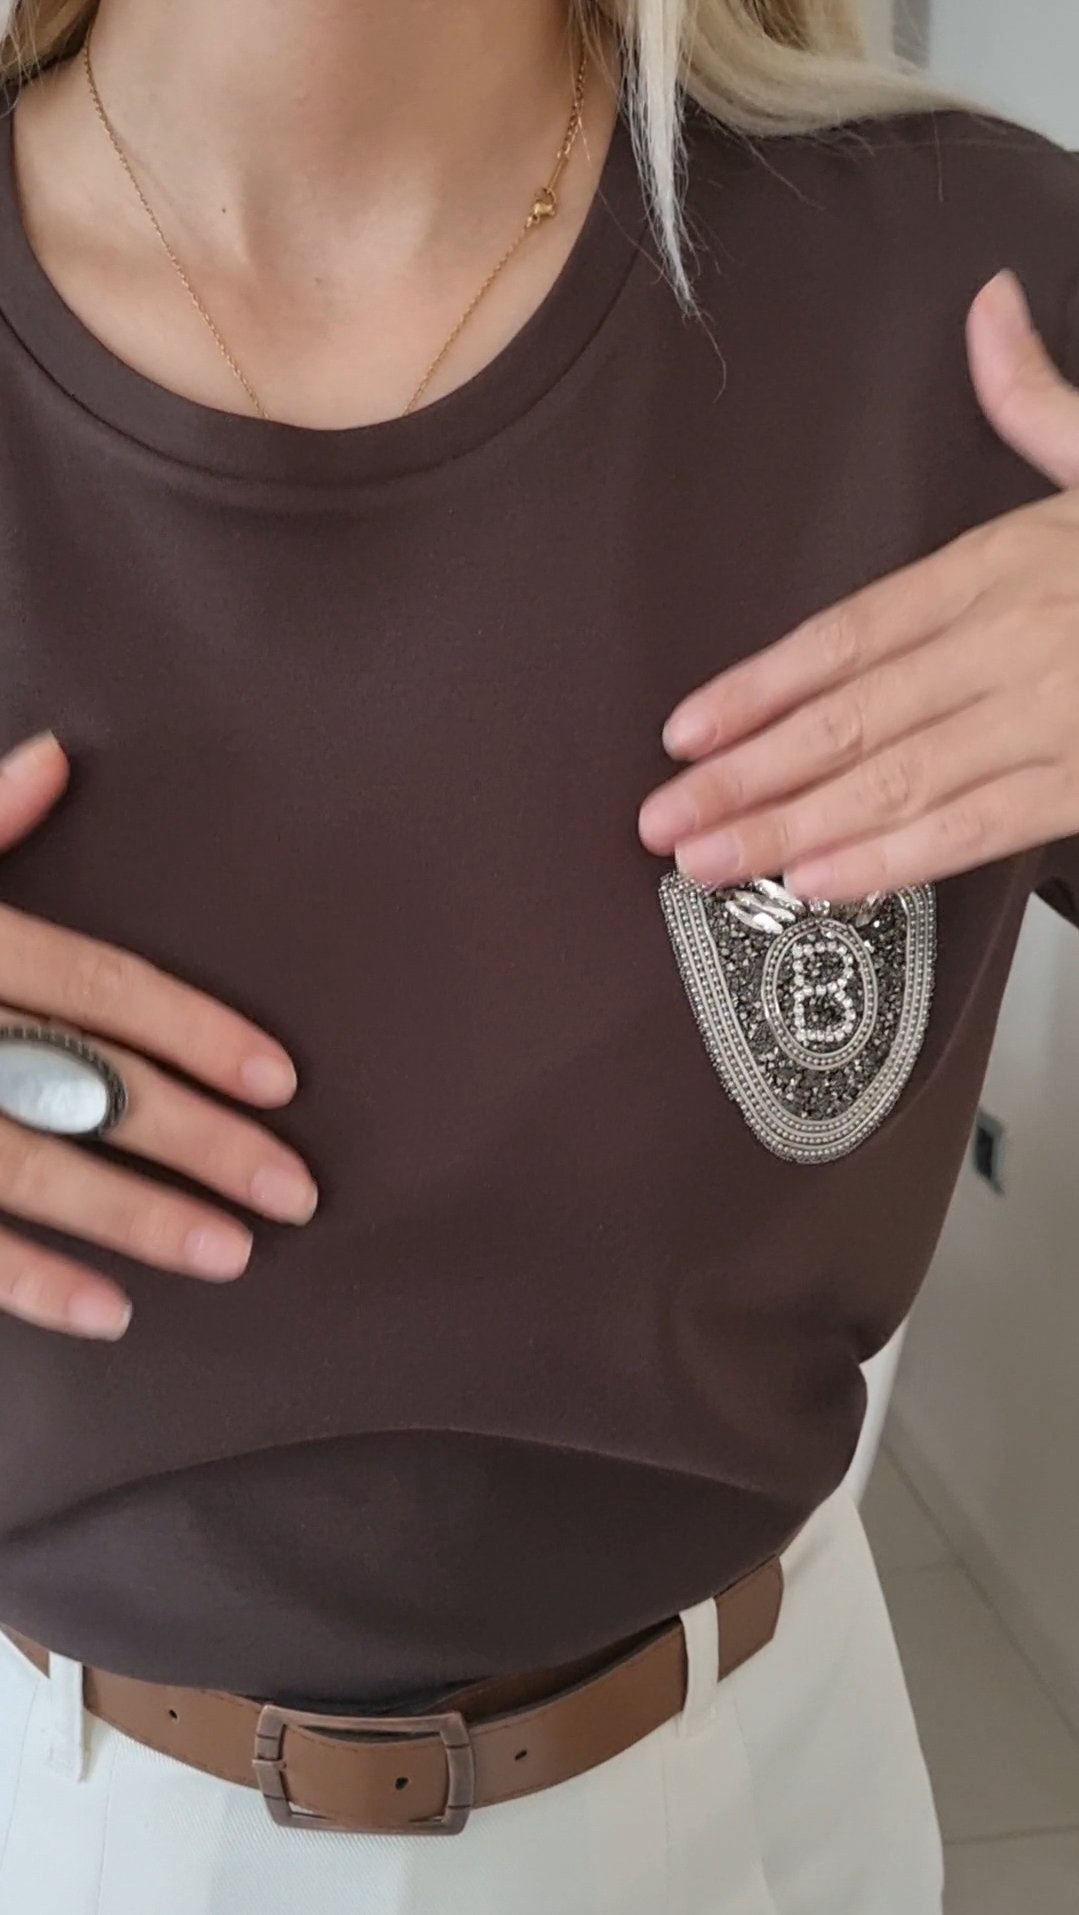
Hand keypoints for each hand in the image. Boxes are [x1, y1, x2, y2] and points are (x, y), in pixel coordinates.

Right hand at [0, 733, 316, 1340]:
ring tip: (230, 1255)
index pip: (101, 984)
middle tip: (294, 1190)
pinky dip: (31, 1282)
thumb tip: (59, 759)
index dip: (197, 1029)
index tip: (280, 1078)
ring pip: (31, 1169)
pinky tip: (110, 1312)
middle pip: (88, 1085)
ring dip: (135, 1218)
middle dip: (199, 1141)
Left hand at [639, 270, 1078, 902]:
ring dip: (795, 829)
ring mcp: (1051, 716)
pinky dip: (898, 862)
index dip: (761, 684)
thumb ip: (1036, 402)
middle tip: (660, 822)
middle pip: (853, 717)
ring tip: (705, 866)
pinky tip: (820, 885)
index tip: (685, 728)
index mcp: (1003, 563)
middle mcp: (1013, 641)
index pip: (851, 631)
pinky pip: (980, 828)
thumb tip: (986, 302)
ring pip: (900, 782)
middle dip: (749, 775)